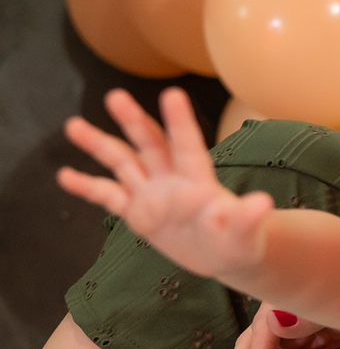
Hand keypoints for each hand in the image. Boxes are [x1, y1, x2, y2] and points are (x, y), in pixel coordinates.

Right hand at [57, 87, 274, 278]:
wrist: (223, 254)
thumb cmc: (239, 240)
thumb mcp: (244, 233)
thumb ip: (248, 217)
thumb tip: (265, 204)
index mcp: (199, 179)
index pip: (187, 146)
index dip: (180, 122)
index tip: (172, 93)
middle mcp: (172, 179)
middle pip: (150, 144)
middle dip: (133, 121)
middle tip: (115, 96)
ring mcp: (151, 193)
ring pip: (122, 162)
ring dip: (98, 144)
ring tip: (73, 125)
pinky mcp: (137, 212)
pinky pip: (108, 196)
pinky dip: (88, 187)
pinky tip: (65, 175)